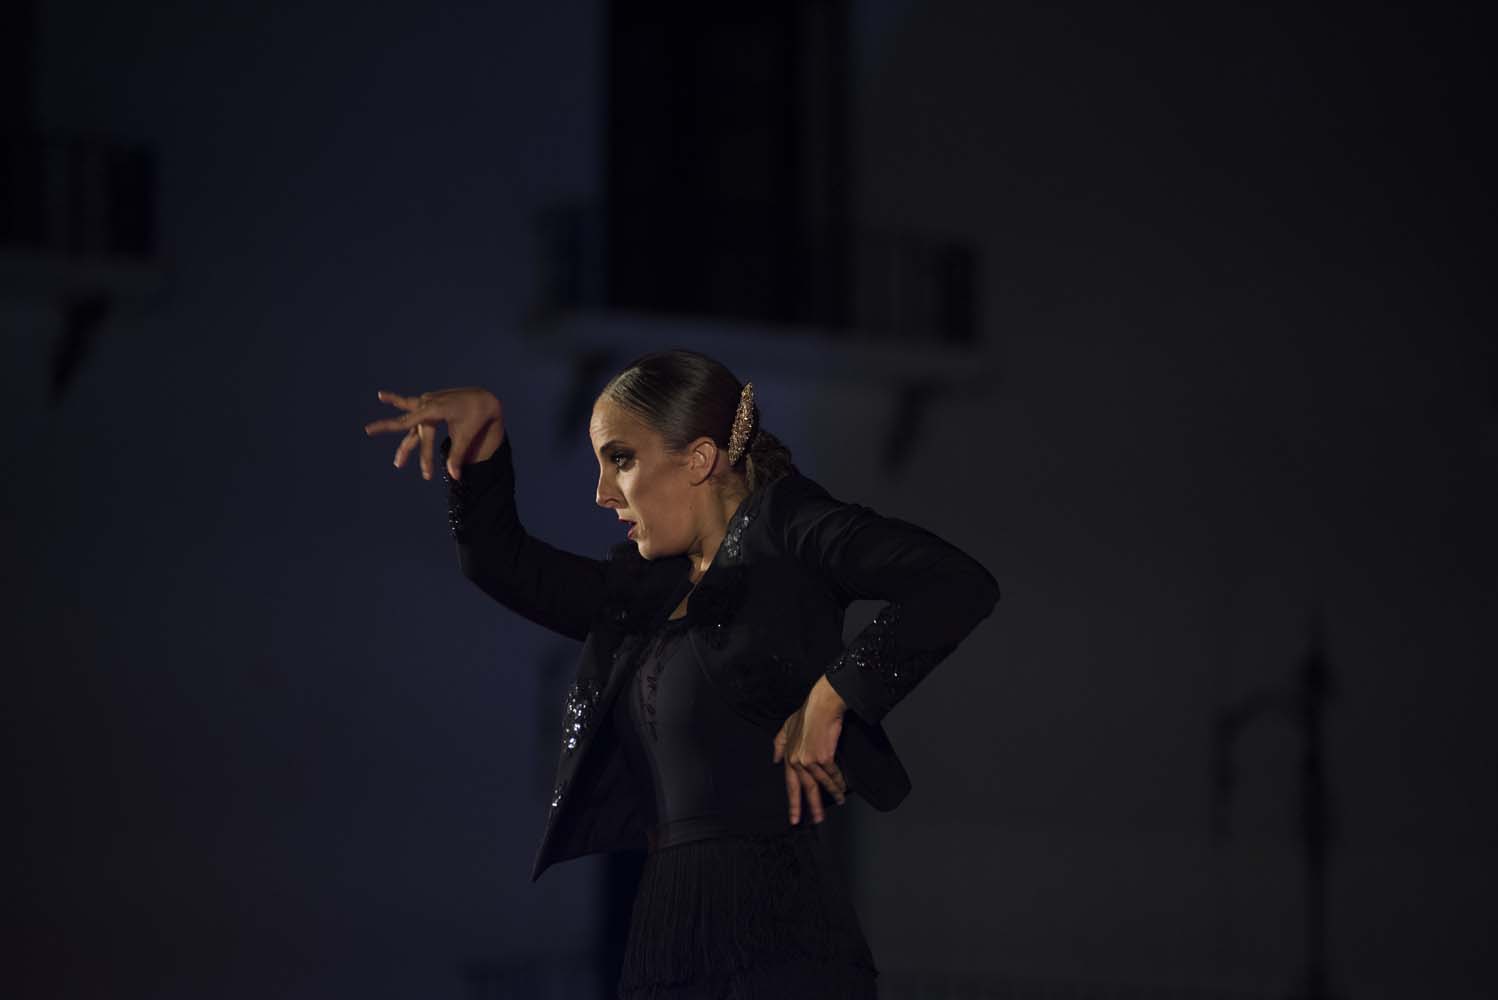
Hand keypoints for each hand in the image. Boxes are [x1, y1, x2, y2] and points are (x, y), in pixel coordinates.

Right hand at [363, 387, 502, 480]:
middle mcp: (428, 404)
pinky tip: (382, 396)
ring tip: (370, 432)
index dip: (402, 440)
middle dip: (407, 449)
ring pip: (408, 421)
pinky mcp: (428, 404)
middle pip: (413, 431)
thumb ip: (457, 455)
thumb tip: (454, 477)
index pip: (414, 428)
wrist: (483, 398)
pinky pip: (409, 405)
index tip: (381, 441)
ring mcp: (426, 403)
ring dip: (395, 430)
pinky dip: (396, 401)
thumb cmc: (476, 416)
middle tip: (397, 465)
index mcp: (436, 410)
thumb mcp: (467, 435)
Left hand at [773, 676, 847, 825]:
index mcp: (788, 757)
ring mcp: (810, 760)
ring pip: (821, 784)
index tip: (795, 818)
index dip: (793, 803)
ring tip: (838, 804)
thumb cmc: (805, 714)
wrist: (821, 706)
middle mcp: (797, 761)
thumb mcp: (786, 728)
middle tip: (815, 822)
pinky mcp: (824, 757)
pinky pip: (833, 774)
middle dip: (811, 807)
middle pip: (805, 789)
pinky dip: (839, 782)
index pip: (790, 785)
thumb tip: (774, 760)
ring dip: (832, 795)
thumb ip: (778, 744)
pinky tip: (843, 789)